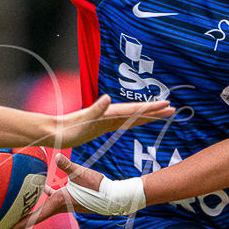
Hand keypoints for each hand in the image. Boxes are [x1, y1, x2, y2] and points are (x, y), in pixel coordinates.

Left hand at [5, 155, 121, 228]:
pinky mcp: (72, 198)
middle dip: (23, 220)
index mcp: (59, 202)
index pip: (37, 216)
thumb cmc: (97, 187)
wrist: (113, 196)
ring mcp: (66, 203)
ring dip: (33, 209)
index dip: (22, 223)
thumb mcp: (81, 174)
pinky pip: (54, 197)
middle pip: (37, 215)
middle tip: (8, 226)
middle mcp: (60, 205)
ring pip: (44, 207)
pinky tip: (44, 187)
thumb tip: (57, 156)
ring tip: (21, 209)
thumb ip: (67, 165)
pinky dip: (47, 194)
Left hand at [51, 96, 173, 147]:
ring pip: (134, 117)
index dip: (152, 108)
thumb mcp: (83, 120)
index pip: (136, 109)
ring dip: (148, 115)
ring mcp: (108, 119)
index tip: (167, 105)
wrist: (56, 131)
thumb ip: (96, 108)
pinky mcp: (104, 125)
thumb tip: (107, 98)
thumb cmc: (69, 128)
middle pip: (138, 112)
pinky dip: (136, 122)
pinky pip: (126, 123)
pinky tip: (139, 122)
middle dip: (155, 111)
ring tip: (162, 114)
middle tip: (173, 109)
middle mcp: (111, 114)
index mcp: (110, 112)